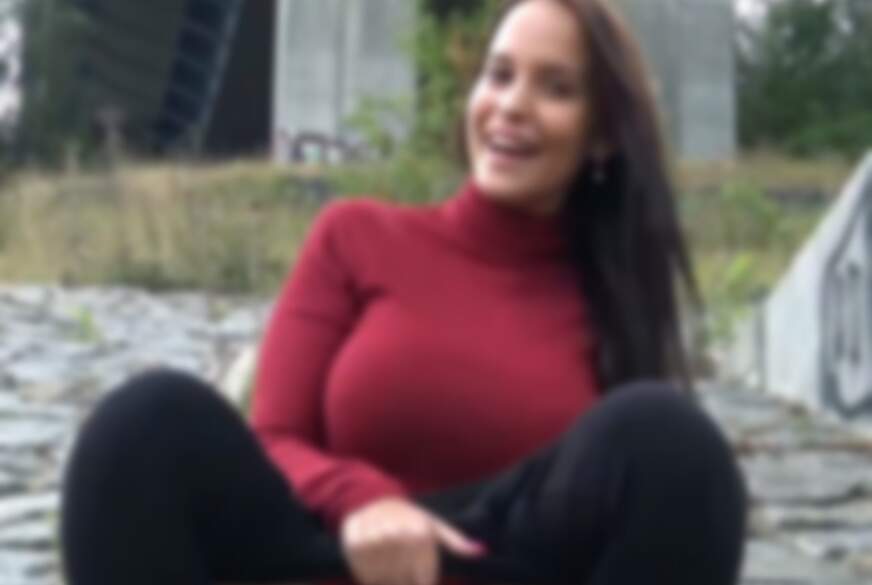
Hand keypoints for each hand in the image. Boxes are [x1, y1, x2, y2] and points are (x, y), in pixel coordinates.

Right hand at [340, 497, 486, 584]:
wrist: (373, 500)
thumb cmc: (409, 518)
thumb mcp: (434, 526)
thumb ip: (456, 541)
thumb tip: (483, 550)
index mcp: (420, 534)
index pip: (424, 581)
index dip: (420, 582)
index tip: (417, 577)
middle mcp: (398, 536)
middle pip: (402, 582)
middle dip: (401, 580)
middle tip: (398, 566)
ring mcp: (375, 540)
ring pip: (382, 581)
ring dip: (385, 578)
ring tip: (387, 561)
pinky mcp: (354, 543)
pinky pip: (364, 575)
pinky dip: (368, 575)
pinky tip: (373, 560)